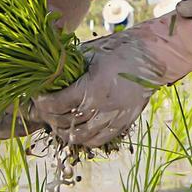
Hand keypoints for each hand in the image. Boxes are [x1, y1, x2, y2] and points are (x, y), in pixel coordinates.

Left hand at [31, 5, 191, 146]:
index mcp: (93, 87)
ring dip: (65, 131)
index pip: (58, 105)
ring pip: (80, 137)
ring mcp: (114, 119)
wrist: (153, 58)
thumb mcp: (90, 54)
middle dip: (50, 117)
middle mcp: (103, 108)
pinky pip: (98, 140)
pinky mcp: (123, 124)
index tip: (38, 97)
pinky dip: (84, 138)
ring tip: (59, 120)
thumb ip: (68, 67)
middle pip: (66, 124)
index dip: (43, 103)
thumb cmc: (120, 50)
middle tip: (45, 108)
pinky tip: (78, 128)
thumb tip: (44, 74)